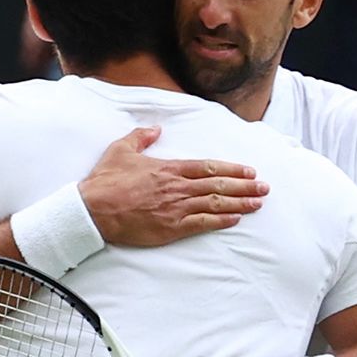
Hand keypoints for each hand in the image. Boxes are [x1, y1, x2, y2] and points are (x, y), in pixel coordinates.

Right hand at [75, 125, 266, 247]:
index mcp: (168, 169)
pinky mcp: (170, 228)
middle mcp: (176, 187)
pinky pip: (201, 224)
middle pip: (218, 186)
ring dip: (239, 203)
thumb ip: (141, 137)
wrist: (92, 210)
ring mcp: (175, 208)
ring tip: (258, 203)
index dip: (231, 170)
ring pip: (215, 205)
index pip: (207, 167)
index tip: (249, 171)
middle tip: (264, 187)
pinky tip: (235, 219)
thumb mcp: (121, 150)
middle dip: (244, 186)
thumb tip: (156, 128)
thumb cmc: (105, 181)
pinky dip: (220, 221)